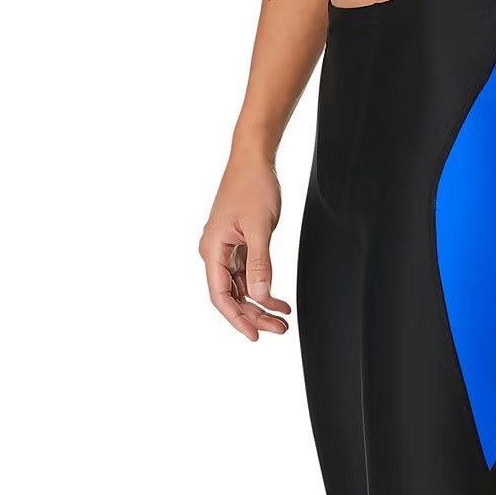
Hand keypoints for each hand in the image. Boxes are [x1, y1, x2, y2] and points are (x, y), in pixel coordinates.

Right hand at [199, 157, 291, 340]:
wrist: (253, 159)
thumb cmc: (253, 186)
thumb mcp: (260, 227)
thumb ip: (260, 264)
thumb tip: (259, 297)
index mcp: (212, 249)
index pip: (221, 295)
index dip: (237, 319)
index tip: (255, 335)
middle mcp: (215, 252)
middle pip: (231, 295)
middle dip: (254, 315)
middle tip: (280, 330)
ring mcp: (226, 248)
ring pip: (240, 287)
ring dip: (260, 304)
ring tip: (282, 319)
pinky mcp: (238, 243)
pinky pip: (247, 274)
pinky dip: (262, 287)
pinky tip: (278, 300)